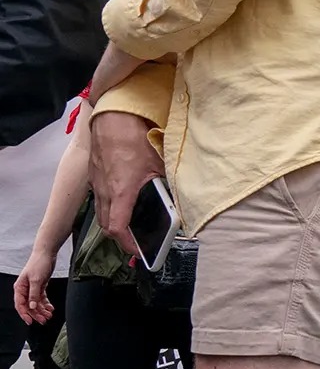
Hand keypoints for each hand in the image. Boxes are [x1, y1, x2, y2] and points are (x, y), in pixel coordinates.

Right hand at [13, 244, 56, 324]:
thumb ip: (34, 294)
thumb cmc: (38, 264)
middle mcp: (25, 289)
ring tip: (49, 315)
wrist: (47, 254)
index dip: (25, 314)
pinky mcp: (40, 286)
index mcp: (20, 288)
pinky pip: (41, 298)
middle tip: (44, 320)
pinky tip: (50, 308)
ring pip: (36, 303)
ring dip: (42, 310)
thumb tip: (32, 306)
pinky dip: (46, 304)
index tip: (31, 321)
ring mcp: (32, 288)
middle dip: (36, 314)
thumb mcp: (36, 280)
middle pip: (29, 305)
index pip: (20, 304)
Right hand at [89, 111, 163, 258]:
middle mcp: (104, 191)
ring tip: (130, 226)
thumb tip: (176, 199)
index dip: (127, 244)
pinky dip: (109, 207)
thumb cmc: (133, 138)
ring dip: (113, 223)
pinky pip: (99, 199)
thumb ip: (164, 184)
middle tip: (136, 241)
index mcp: (120, 192)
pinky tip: (122, 203)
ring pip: (101, 213)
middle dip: (120, 237)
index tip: (138, 251)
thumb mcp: (157, 163)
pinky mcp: (94, 176)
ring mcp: (96, 183)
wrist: (111, 117)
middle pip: (106, 226)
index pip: (117, 228)